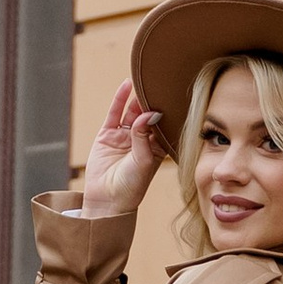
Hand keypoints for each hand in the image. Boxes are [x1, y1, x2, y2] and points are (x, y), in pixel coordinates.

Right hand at [80, 76, 169, 220]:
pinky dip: (119, 99)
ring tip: (145, 82)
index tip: (175, 97)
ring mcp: (123, 137)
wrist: (108, 200)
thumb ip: (144, 136)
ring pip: (132, 112)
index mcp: (155, 149)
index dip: (168, 113)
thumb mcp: (143, 161)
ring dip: (138, 99)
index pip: (163, 126)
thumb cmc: (131, 187)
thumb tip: (148, 113)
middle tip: (160, 85)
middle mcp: (140, 140)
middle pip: (147, 116)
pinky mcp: (107, 135)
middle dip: (153, 102)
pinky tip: (126, 86)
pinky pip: (114, 113)